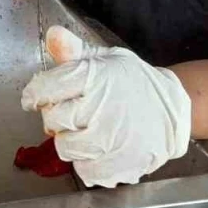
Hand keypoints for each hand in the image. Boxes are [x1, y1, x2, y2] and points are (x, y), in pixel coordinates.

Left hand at [21, 26, 191, 187]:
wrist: (172, 110)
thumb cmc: (132, 83)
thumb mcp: (106, 59)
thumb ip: (74, 50)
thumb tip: (53, 35)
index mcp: (95, 77)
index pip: (46, 87)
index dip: (35, 94)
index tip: (35, 99)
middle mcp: (101, 108)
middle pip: (52, 121)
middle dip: (55, 118)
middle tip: (71, 114)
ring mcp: (111, 139)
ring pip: (65, 149)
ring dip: (70, 142)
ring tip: (87, 131)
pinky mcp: (120, 164)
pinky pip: (85, 171)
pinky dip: (88, 163)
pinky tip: (100, 149)